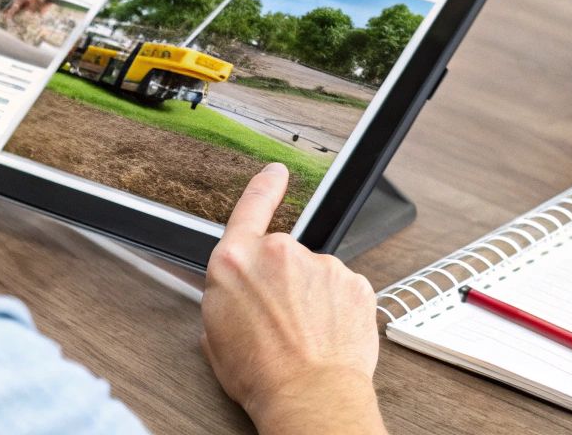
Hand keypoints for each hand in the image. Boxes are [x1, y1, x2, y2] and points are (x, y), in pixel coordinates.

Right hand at [201, 163, 384, 434]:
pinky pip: (344, 290)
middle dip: (284, 282)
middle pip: (283, 255)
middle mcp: (279, 252)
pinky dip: (338, 309)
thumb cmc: (260, 375)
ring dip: (312, 298)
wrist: (309, 396)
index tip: (275, 174)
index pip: (250, 207)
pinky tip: (328, 336)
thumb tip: (238, 295)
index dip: (264, 187)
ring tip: (305, 337)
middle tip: (281, 321)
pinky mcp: (355, 281)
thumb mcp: (215, 334)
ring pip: (316, 275)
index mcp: (235, 262)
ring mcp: (322, 264)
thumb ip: (227, 296)